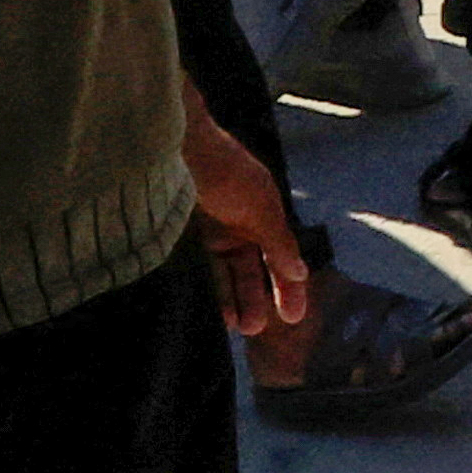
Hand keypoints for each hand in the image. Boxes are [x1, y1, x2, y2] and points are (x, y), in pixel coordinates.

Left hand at [185, 115, 312, 341]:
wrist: (170, 144)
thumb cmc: (223, 168)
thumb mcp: (261, 207)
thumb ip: (279, 242)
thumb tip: (301, 270)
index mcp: (260, 214)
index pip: (278, 257)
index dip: (288, 286)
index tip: (293, 316)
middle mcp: (233, 223)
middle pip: (247, 270)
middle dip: (254, 299)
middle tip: (254, 328)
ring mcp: (203, 230)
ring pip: (219, 274)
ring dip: (227, 299)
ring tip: (232, 325)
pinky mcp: (175, 235)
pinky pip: (193, 269)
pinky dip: (202, 288)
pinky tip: (205, 305)